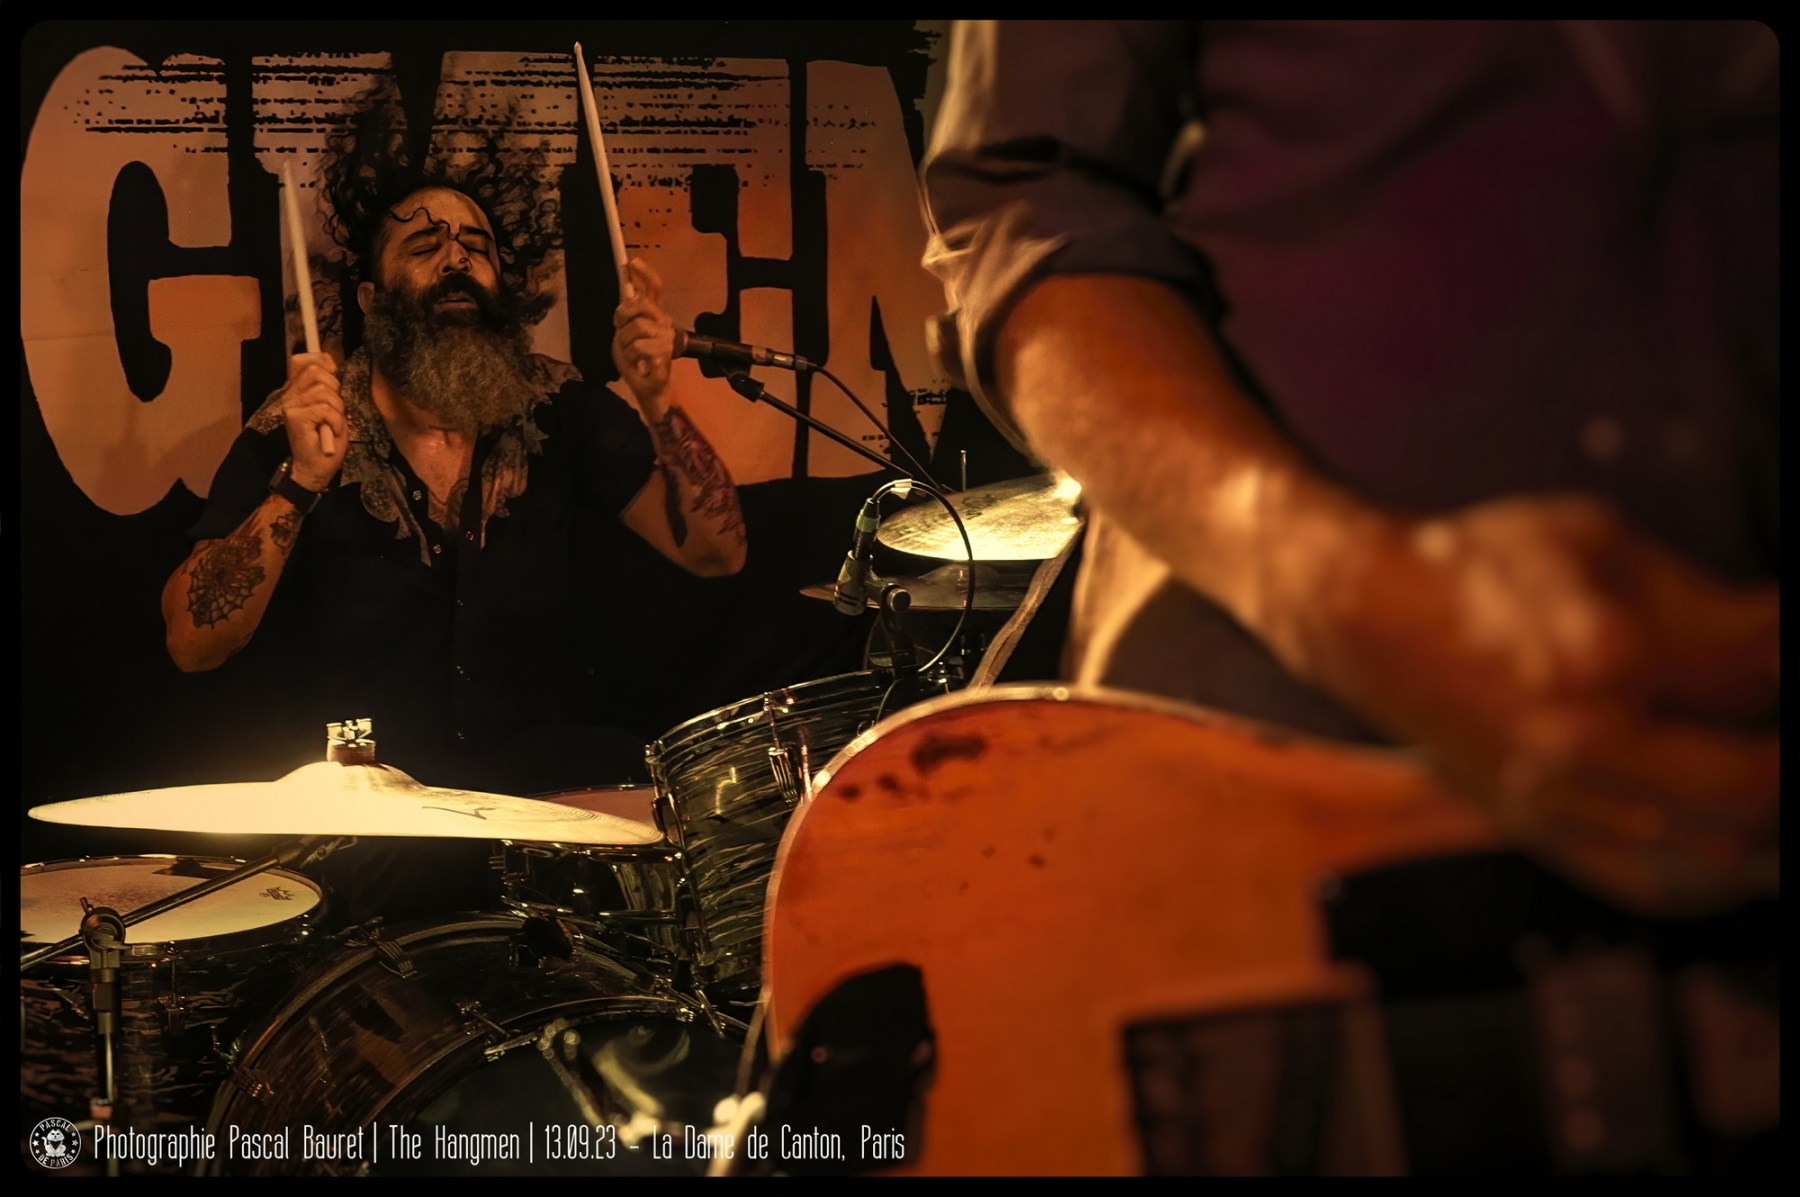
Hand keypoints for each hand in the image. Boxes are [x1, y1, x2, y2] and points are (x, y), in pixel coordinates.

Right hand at [280, 352, 346, 490]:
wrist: (316, 468)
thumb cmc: (327, 440)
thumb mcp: (333, 408)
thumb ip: (329, 387)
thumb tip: (330, 363)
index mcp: (297, 391)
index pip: (302, 361)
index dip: (321, 361)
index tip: (333, 372)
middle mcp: (290, 395)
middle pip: (316, 371)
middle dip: (335, 389)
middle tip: (335, 411)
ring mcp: (290, 405)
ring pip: (323, 391)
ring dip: (337, 410)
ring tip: (332, 425)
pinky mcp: (295, 417)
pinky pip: (325, 409)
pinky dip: (336, 422)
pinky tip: (331, 432)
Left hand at [612, 258, 676, 403]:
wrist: (650, 389)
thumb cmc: (638, 362)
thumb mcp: (626, 333)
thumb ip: (628, 313)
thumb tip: (628, 289)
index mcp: (656, 316)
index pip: (654, 289)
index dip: (644, 274)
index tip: (630, 261)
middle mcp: (665, 324)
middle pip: (641, 305)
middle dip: (623, 315)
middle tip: (619, 327)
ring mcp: (667, 340)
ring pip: (637, 327)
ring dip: (625, 341)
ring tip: (629, 352)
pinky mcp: (665, 356)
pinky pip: (640, 347)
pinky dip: (632, 356)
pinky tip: (637, 363)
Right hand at [1301, 494, 1778, 916]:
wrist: (1368, 620)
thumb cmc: (1473, 571)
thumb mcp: (1595, 542)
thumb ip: (1701, 598)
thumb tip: (1779, 638)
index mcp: (1600, 661)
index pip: (1755, 674)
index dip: (1788, 653)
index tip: (1783, 638)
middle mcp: (1578, 746)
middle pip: (1751, 789)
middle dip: (1784, 758)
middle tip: (1783, 722)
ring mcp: (1556, 800)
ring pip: (1713, 856)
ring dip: (1760, 824)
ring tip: (1764, 777)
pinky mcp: (1538, 829)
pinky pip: (1653, 882)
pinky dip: (1712, 869)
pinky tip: (1734, 836)